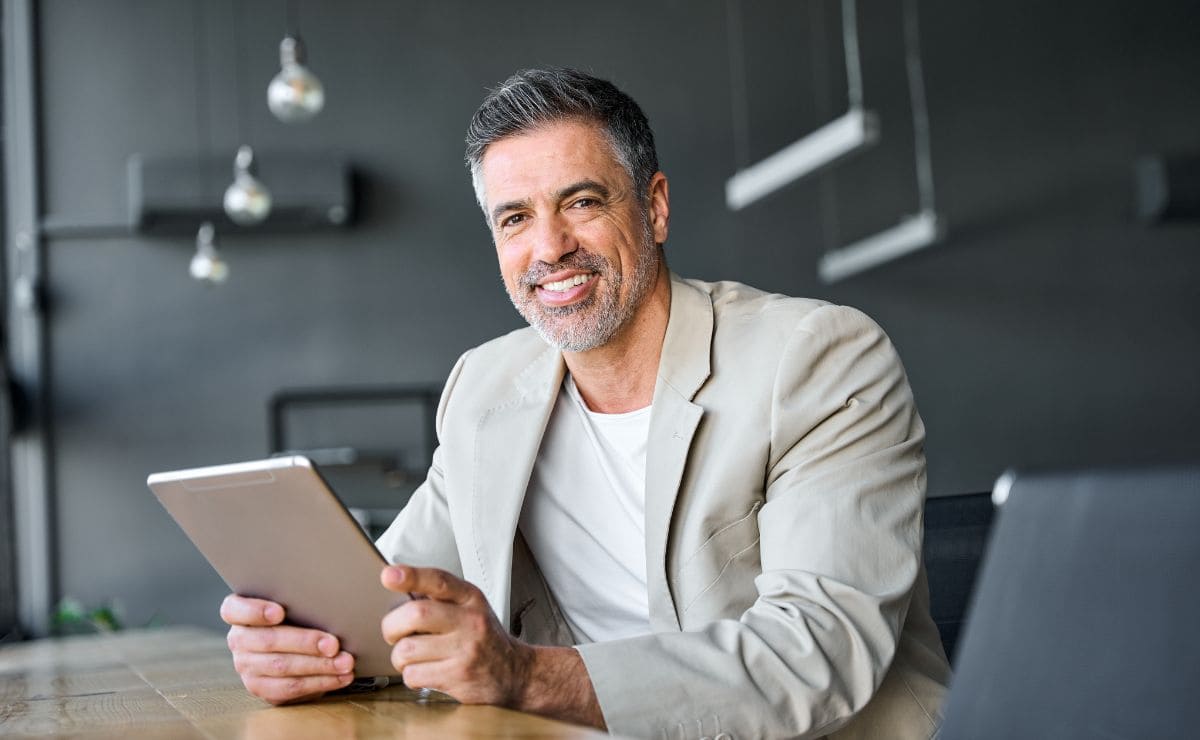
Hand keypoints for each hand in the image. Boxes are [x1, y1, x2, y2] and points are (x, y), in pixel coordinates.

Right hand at [220, 594, 355, 704]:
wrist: (294, 648)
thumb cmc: (297, 615)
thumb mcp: (294, 603)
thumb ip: (300, 600)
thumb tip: (330, 600)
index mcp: (238, 612)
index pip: (234, 610)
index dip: (255, 611)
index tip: (279, 612)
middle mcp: (238, 639)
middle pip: (268, 641)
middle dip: (305, 642)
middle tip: (333, 644)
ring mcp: (246, 666)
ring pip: (282, 666)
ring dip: (318, 665)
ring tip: (344, 662)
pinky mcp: (261, 688)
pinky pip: (290, 687)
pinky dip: (319, 682)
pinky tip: (340, 677)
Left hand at [380, 566, 605, 726]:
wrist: (516, 672)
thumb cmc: (483, 637)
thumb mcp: (471, 607)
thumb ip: (440, 597)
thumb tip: (395, 584)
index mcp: (471, 598)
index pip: (439, 580)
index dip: (411, 576)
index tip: (388, 575)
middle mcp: (470, 621)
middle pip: (416, 614)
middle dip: (392, 626)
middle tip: (393, 632)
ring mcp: (466, 651)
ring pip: (407, 650)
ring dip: (400, 656)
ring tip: (413, 655)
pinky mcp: (458, 677)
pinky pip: (413, 675)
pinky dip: (411, 674)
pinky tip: (425, 671)